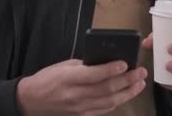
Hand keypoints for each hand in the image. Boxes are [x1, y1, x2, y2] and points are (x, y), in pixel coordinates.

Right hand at [16, 59, 146, 115]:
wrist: (31, 101)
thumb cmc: (46, 80)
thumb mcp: (63, 66)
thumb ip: (83, 65)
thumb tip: (105, 62)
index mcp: (68, 79)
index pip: (93, 75)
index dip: (111, 70)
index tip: (126, 63)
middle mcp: (75, 95)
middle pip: (106, 89)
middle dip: (126, 80)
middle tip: (140, 72)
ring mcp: (79, 108)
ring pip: (109, 102)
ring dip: (127, 93)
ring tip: (140, 83)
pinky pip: (104, 109)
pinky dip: (117, 102)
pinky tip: (126, 94)